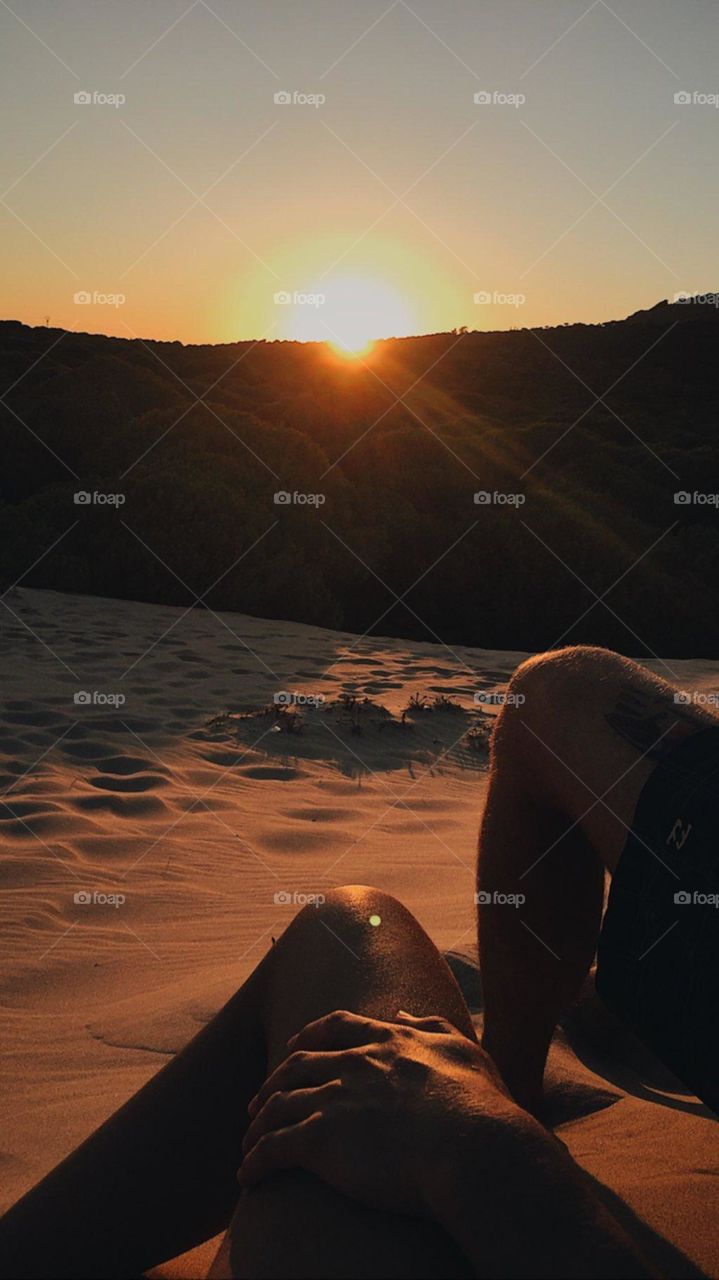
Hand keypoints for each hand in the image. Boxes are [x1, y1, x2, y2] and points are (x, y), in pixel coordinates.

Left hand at [238, 1009, 529, 1217]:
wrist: (472, 1145)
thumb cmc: (479, 1105)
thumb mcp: (464, 1051)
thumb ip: (433, 1027)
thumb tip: (403, 1014)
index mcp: (387, 1042)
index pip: (336, 1027)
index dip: (310, 1034)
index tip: (295, 1042)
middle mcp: (354, 1064)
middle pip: (297, 1064)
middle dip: (273, 1081)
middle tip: (258, 1099)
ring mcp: (334, 1099)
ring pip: (278, 1105)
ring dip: (258, 1123)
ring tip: (248, 1143)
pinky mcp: (320, 1139)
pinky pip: (274, 1147)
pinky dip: (255, 1160)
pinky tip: (247, 1175)